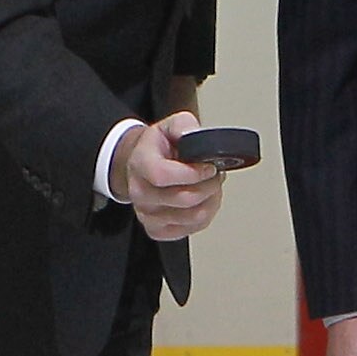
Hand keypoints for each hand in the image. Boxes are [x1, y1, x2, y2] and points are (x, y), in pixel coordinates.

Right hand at [113, 111, 228, 240]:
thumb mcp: (170, 125)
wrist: (142, 165)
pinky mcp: (157, 230)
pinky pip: (193, 228)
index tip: (209, 167)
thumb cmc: (159, 147)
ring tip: (212, 185)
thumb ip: (184, 125)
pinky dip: (207, 213)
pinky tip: (205, 199)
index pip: (163, 175)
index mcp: (140, 164)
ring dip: (212, 200)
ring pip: (193, 216)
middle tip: (216, 173)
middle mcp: (140, 193)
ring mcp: (147, 215)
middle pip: (184, 198)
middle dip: (210, 185)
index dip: (193, 173)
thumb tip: (197, 136)